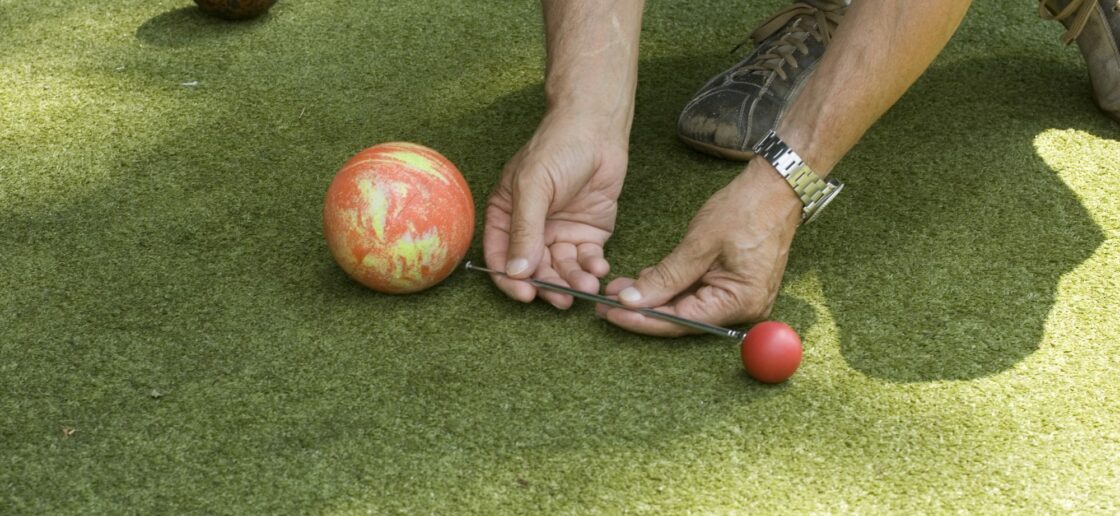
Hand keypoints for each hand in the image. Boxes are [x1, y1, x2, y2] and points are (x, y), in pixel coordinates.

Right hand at [483, 110, 627, 307]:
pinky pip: (586, 260)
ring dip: (573, 281)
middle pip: (534, 270)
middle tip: (563, 298)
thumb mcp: (533, 187)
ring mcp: (559, 233)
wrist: (597, 128)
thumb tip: (516, 272)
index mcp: (506, 216)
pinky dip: (592, 268)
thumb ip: (525, 231)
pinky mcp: (587, 234)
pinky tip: (599, 268)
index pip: (501, 257)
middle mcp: (531, 229)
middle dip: (549, 286)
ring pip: (562, 270)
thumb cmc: (557, 147)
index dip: (511, 280)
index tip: (526, 294)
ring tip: (588, 285)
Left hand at [596, 161, 802, 335]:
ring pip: (686, 307)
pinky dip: (670, 288)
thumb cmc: (746, 210)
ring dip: (653, 298)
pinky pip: (695, 295)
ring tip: (617, 288)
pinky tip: (644, 280)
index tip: (611, 314)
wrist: (776, 188)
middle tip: (604, 304)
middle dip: (643, 310)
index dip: (643, 320)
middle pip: (683, 319)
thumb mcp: (699, 244)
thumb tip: (632, 301)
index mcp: (739, 301)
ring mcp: (739, 299)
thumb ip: (665, 277)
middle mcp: (742, 308)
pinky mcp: (732, 287)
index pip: (681, 321)